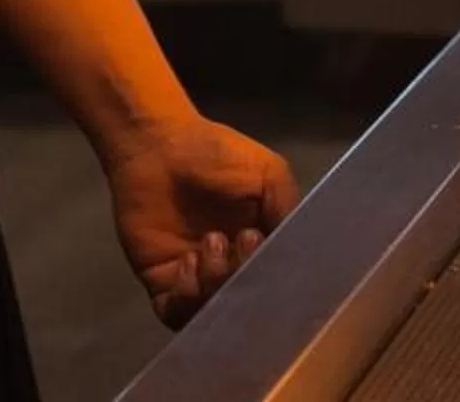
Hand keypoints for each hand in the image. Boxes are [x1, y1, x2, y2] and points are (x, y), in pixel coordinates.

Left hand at [101, 114, 299, 327]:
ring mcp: (197, 279)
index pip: (275, 278)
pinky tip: (188, 260)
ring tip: (210, 244)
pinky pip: (175, 312)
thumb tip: (302, 253)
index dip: (276, 276)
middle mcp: (232, 267)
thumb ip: (287, 210)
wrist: (158, 147)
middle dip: (244, 277)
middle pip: (245, 300)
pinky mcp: (162, 282)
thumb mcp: (269, 173)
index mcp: (262, 245)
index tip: (271, 251)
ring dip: (215, 284)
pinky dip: (185, 296)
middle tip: (240, 239)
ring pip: (212, 311)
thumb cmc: (217, 155)